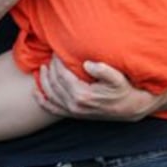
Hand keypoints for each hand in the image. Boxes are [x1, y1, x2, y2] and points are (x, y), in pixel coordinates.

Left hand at [35, 55, 158, 120]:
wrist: (130, 108)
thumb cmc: (123, 90)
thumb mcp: (117, 78)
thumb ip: (104, 70)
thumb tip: (87, 63)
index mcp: (83, 94)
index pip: (61, 75)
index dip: (57, 62)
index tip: (57, 51)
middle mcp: (75, 105)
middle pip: (54, 83)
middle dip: (50, 68)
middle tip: (51, 56)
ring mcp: (73, 111)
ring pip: (50, 95)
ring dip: (43, 81)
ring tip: (41, 68)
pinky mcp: (74, 114)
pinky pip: (52, 109)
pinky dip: (42, 100)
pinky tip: (36, 92)